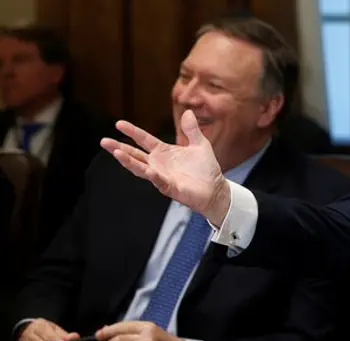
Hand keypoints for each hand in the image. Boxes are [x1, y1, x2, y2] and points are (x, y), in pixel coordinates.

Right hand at [99, 110, 230, 224]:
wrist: (216, 189)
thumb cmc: (206, 169)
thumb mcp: (200, 144)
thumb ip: (192, 130)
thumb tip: (189, 112)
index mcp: (164, 152)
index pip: (144, 140)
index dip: (132, 132)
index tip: (118, 123)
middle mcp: (159, 164)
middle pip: (135, 154)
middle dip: (119, 148)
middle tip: (104, 141)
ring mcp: (162, 176)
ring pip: (141, 168)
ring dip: (128, 161)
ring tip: (115, 153)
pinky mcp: (169, 187)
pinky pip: (158, 181)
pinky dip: (153, 175)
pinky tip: (148, 170)